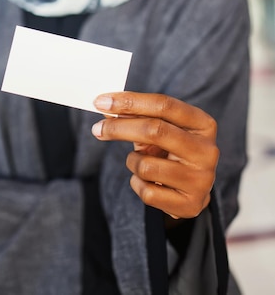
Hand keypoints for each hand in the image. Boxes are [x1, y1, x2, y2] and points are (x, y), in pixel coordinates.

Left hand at [91, 92, 218, 219]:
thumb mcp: (160, 128)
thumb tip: (105, 106)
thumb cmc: (171, 150)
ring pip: (146, 166)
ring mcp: (201, 179)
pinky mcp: (190, 204)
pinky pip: (147, 192)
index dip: (130, 101)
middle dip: (119, 128)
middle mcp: (207, 150)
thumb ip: (136, 115)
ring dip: (132, 162)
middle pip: (155, 130)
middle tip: (97, 128)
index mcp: (202, 124)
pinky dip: (137, 184)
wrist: (191, 189)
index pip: (164, 105)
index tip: (102, 101)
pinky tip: (147, 181)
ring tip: (140, 162)